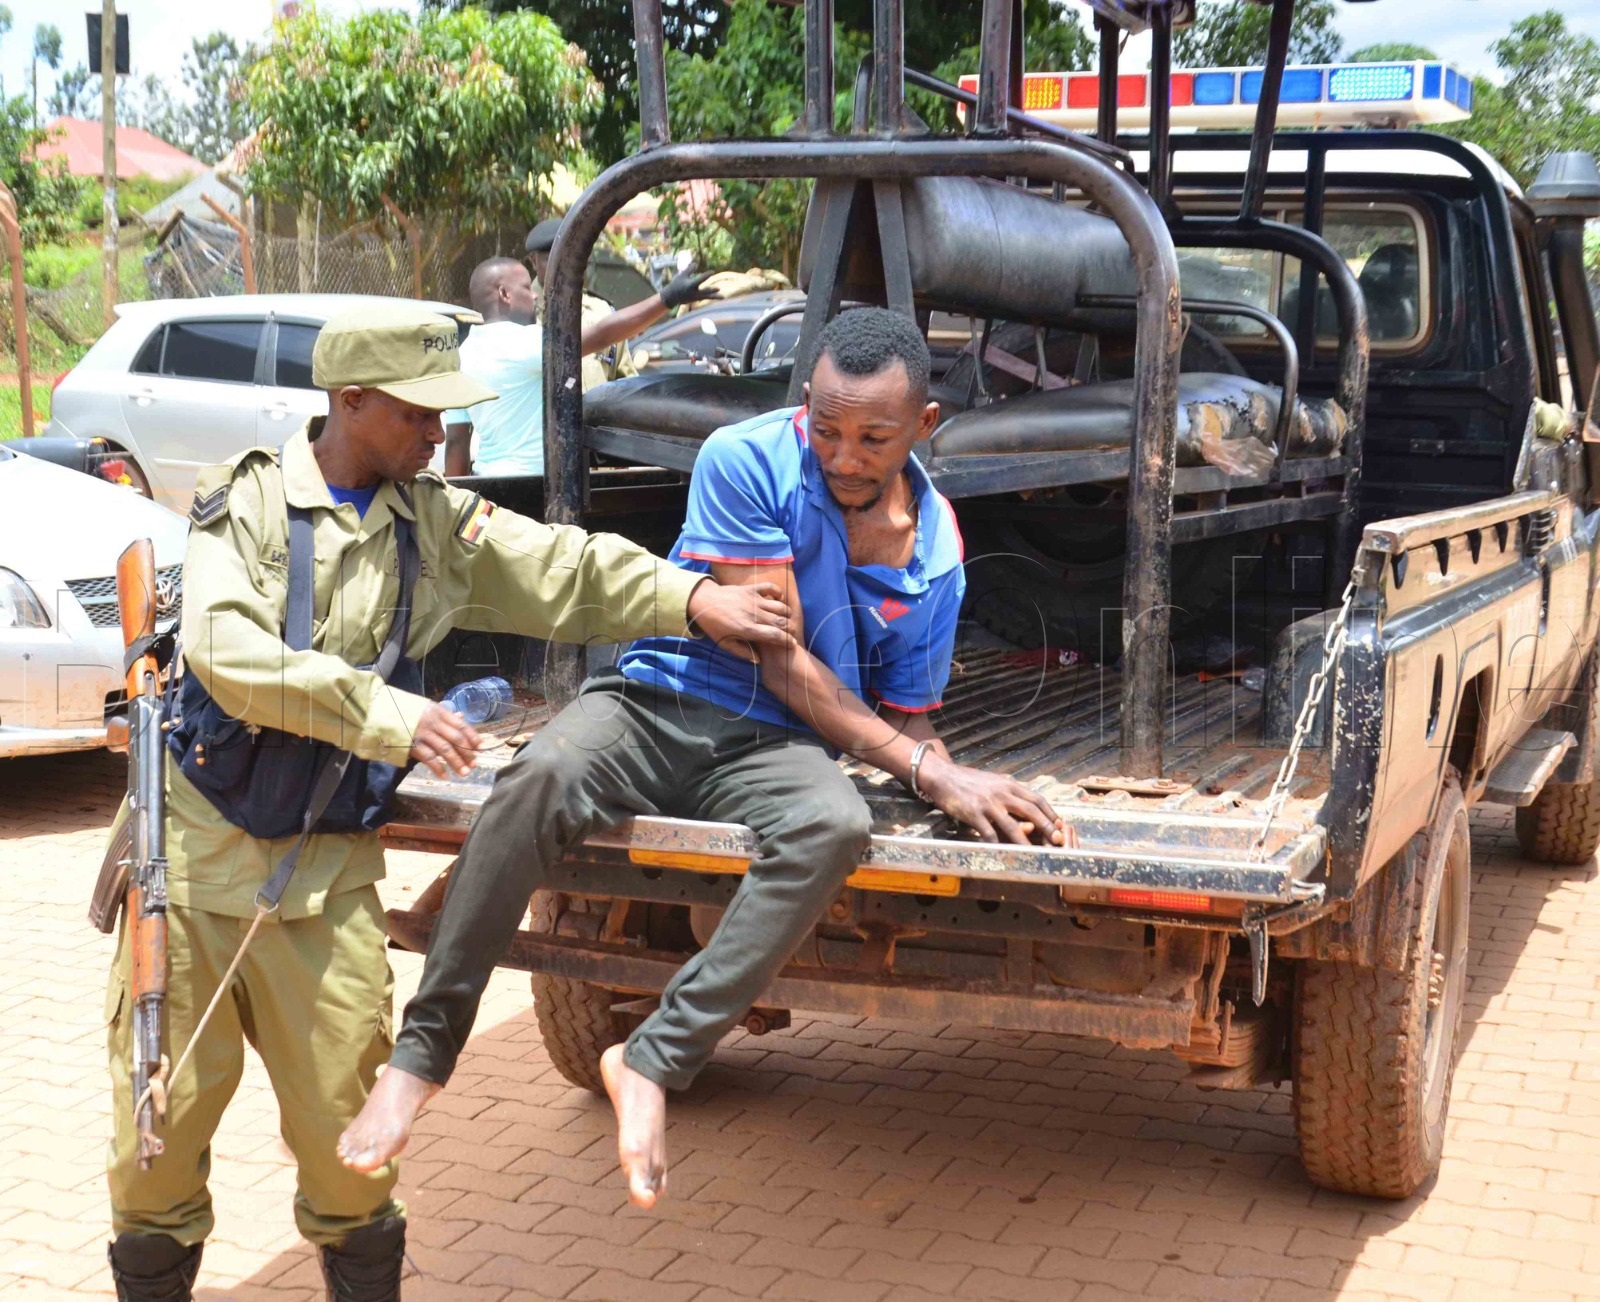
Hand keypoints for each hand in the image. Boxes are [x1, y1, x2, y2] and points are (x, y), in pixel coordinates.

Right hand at [411, 702, 481, 777]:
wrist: (382, 712)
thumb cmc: (408, 711)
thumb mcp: (428, 708)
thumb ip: (445, 715)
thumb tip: (462, 717)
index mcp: (439, 712)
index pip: (461, 726)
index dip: (473, 738)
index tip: (481, 748)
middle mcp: (433, 722)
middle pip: (456, 739)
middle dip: (467, 753)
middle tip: (474, 764)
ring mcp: (423, 734)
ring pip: (445, 750)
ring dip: (456, 763)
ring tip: (464, 773)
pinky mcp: (412, 745)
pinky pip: (428, 758)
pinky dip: (438, 768)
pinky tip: (444, 776)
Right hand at [660, 269, 720, 309]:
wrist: (671, 297)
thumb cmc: (676, 284)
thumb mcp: (682, 275)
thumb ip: (689, 270)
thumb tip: (696, 264)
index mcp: (690, 286)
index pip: (700, 280)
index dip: (706, 275)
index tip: (712, 271)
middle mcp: (694, 292)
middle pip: (705, 291)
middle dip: (711, 290)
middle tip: (718, 289)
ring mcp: (695, 297)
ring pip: (707, 297)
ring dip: (715, 296)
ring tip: (724, 297)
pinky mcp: (696, 300)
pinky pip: (705, 298)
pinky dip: (711, 297)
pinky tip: (719, 297)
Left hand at [686, 579, 792, 663]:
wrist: (703, 601)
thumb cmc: (714, 625)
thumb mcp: (725, 644)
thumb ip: (743, 652)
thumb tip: (758, 660)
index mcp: (747, 629)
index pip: (774, 635)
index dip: (787, 640)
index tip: (792, 644)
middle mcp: (754, 614)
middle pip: (781, 621)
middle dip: (791, 628)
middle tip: (791, 632)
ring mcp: (754, 600)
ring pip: (780, 606)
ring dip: (787, 613)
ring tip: (786, 618)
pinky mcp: (751, 589)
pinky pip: (770, 587)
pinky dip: (778, 592)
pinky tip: (778, 599)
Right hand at [918, 753, 1071, 845]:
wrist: (943, 776)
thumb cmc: (969, 781)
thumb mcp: (994, 783)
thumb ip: (1009, 794)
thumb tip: (1027, 809)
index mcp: (1009, 785)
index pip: (1037, 799)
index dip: (1051, 813)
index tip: (1061, 826)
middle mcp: (1002, 793)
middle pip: (1031, 810)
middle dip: (1047, 827)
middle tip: (1058, 840)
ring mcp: (988, 804)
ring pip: (1012, 825)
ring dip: (1026, 841)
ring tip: (1035, 854)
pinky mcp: (973, 813)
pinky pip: (988, 832)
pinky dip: (997, 845)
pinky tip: (1002, 854)